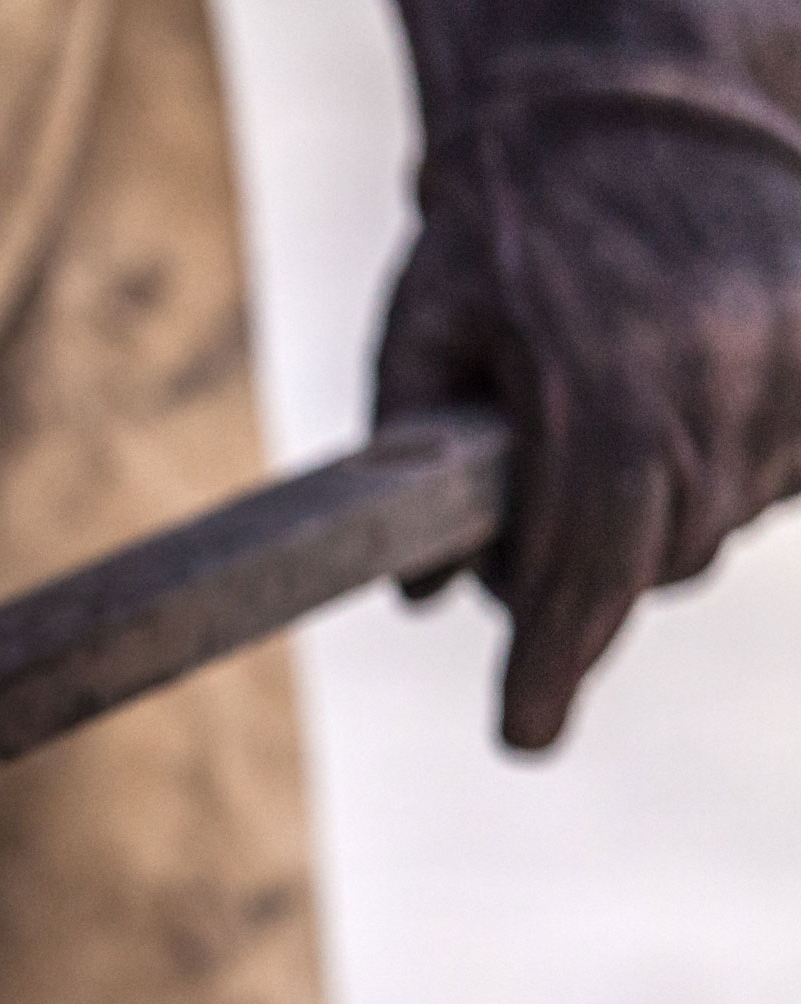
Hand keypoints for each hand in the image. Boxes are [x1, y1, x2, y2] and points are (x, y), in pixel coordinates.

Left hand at [379, 100, 800, 747]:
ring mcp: (791, 360)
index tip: (522, 733)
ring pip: (722, 520)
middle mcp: (717, 375)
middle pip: (656, 558)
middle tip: (529, 552)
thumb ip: (409, 468)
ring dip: (659, 515)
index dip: (554, 659)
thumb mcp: (421, 334)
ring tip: (604, 431)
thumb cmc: (501, 227)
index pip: (588, 564)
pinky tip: (677, 414)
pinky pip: (782, 470)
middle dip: (585, 579)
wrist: (626, 101)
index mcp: (604, 380)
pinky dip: (726, 470)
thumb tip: (425, 597)